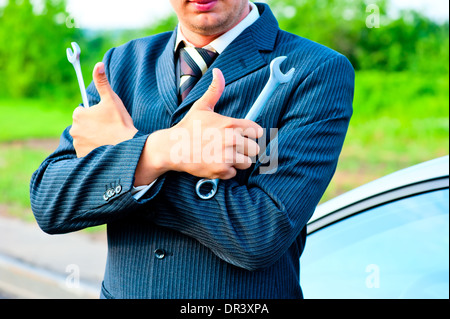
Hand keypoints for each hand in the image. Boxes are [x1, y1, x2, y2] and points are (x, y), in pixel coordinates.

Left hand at [70, 63, 137, 157]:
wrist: (127, 147)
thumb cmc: (120, 122)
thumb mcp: (112, 100)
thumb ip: (102, 83)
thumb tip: (98, 64)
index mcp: (78, 114)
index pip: (82, 111)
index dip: (94, 114)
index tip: (105, 118)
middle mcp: (73, 129)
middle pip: (82, 125)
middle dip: (92, 126)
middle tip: (108, 128)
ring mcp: (77, 144)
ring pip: (84, 137)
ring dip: (92, 138)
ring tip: (107, 138)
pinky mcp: (82, 156)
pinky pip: (86, 150)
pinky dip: (92, 149)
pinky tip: (104, 147)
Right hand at [134, 68, 262, 185]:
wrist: (172, 148)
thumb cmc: (188, 127)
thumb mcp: (201, 107)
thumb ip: (215, 90)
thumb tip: (218, 71)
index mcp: (230, 124)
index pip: (257, 131)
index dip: (251, 134)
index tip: (244, 135)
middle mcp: (231, 140)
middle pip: (255, 149)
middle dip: (246, 149)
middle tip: (232, 147)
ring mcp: (226, 157)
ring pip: (247, 162)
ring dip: (238, 161)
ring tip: (223, 155)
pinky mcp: (220, 170)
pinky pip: (234, 173)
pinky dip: (226, 171)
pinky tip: (215, 163)